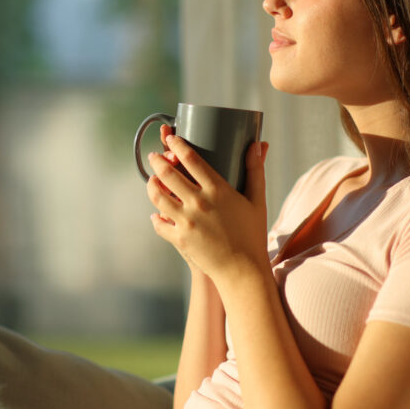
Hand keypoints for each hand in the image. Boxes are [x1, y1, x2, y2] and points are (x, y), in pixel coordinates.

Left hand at [146, 129, 270, 285]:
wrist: (243, 270)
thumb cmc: (252, 234)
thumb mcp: (257, 200)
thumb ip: (255, 171)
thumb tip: (258, 144)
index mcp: (218, 190)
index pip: (191, 159)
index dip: (177, 144)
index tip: (171, 138)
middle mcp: (199, 203)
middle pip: (168, 174)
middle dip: (157, 161)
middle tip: (154, 156)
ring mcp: (187, 221)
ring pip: (158, 196)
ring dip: (151, 184)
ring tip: (152, 179)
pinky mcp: (179, 239)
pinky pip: (159, 223)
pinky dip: (155, 217)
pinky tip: (156, 213)